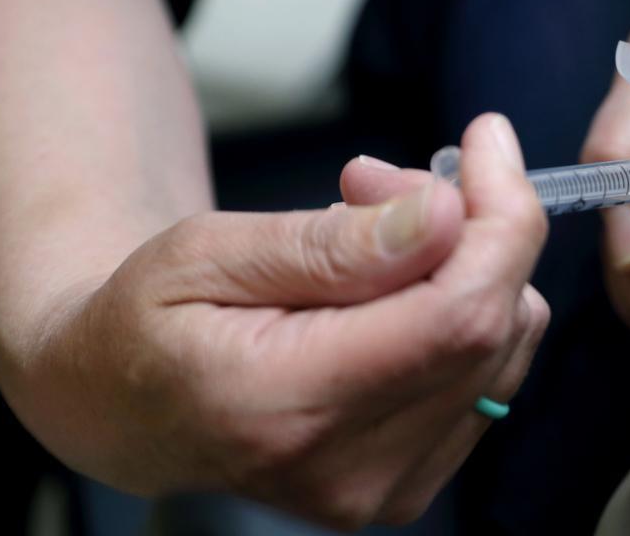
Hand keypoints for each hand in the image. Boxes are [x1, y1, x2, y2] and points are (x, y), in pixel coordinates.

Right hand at [0, 115, 548, 529]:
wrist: (123, 410)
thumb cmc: (148, 319)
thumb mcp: (205, 253)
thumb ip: (330, 244)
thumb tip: (447, 216)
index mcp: (287, 407)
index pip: (459, 318)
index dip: (500, 221)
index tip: (485, 141)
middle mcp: (351, 469)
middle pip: (493, 327)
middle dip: (473, 225)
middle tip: (384, 180)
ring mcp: (386, 489)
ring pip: (506, 346)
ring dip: (468, 264)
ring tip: (373, 232)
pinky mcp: (410, 483)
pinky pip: (489, 374)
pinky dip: (463, 307)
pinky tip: (395, 287)